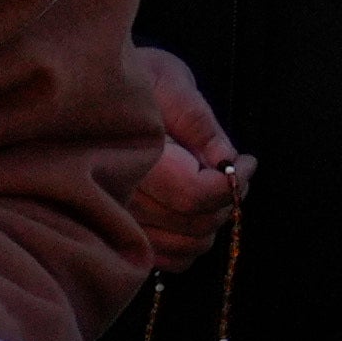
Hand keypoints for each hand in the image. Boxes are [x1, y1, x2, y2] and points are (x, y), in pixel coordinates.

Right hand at [129, 49, 256, 269]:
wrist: (94, 95)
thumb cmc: (135, 80)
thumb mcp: (169, 82)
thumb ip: (197, 121)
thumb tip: (226, 160)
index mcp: (133, 159)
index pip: (193, 195)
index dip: (230, 184)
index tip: (247, 160)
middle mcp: (120, 199)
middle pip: (195, 224)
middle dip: (228, 200)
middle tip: (236, 169)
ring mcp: (120, 222)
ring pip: (188, 247)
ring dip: (214, 221)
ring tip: (216, 187)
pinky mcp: (126, 235)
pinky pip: (172, 260)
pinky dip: (194, 244)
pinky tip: (197, 211)